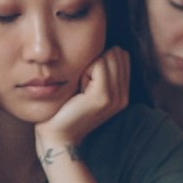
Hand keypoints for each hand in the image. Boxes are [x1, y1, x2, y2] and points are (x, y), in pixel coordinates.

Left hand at [35, 46, 132, 160]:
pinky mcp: (103, 96)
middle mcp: (124, 96)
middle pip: (117, 53)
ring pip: (109, 56)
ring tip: (81, 87)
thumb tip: (107, 47)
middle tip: (83, 83)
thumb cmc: (66, 108)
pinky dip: (85, 71)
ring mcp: (116, 97)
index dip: (102, 59)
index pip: (122, 55)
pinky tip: (79, 89)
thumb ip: (100, 71)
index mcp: (123, 93)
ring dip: (90, 65)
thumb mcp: (88, 87)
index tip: (88, 79)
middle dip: (97, 60)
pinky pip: (98, 64)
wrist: (59, 135)